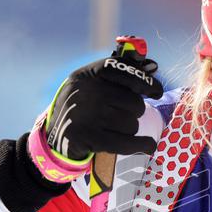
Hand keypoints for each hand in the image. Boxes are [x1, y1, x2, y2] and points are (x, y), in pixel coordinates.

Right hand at [43, 56, 163, 161]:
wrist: (55, 135)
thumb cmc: (83, 106)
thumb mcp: (93, 84)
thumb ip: (121, 73)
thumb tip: (153, 65)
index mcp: (88, 74)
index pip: (123, 71)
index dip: (144, 81)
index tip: (157, 91)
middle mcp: (87, 92)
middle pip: (134, 103)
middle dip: (135, 111)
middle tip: (122, 114)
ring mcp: (87, 116)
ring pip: (132, 124)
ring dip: (130, 128)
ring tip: (114, 128)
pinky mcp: (89, 138)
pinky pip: (127, 142)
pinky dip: (142, 145)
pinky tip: (148, 145)